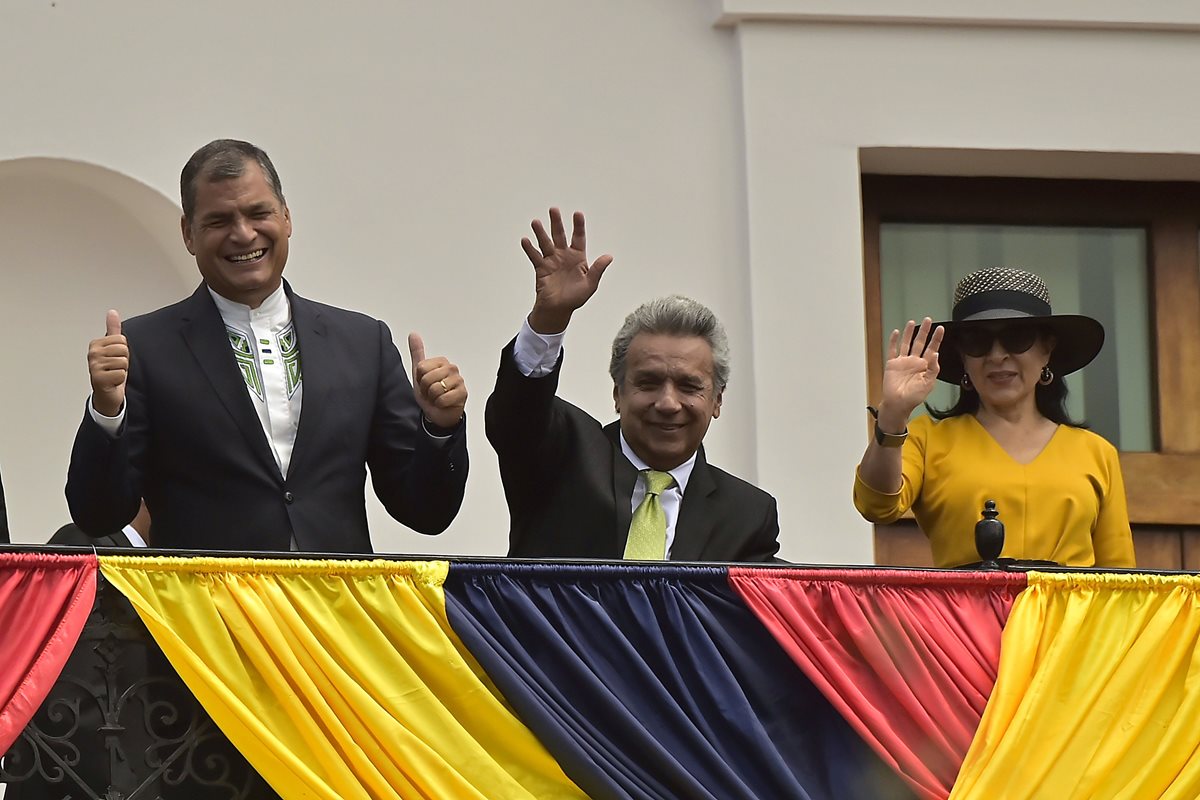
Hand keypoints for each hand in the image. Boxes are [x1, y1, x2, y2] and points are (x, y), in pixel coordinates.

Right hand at [88, 310, 127, 416]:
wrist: (107, 394)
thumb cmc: (111, 370)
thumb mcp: (113, 348)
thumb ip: (113, 329)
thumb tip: (112, 312)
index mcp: (95, 344)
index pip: (122, 340)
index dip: (123, 351)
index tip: (115, 358)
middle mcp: (92, 354)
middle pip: (123, 350)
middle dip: (124, 361)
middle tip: (115, 368)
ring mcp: (93, 366)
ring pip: (123, 362)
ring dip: (122, 371)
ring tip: (114, 374)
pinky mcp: (97, 379)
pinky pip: (121, 374)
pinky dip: (120, 380)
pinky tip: (112, 382)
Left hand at [408, 332, 465, 429]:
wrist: (439, 413)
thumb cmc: (431, 394)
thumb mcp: (419, 373)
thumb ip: (417, 353)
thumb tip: (413, 334)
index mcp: (442, 362)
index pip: (421, 368)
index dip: (420, 380)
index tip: (425, 384)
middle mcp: (452, 368)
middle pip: (427, 378)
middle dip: (426, 390)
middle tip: (431, 392)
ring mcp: (459, 380)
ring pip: (435, 389)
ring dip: (433, 398)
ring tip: (437, 398)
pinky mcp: (463, 393)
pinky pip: (443, 399)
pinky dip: (440, 404)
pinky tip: (444, 403)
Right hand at [522, 207, 612, 333]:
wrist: (558, 310)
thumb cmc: (575, 298)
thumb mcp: (590, 284)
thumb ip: (598, 269)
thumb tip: (609, 256)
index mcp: (578, 258)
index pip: (578, 238)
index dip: (578, 226)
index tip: (577, 214)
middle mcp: (564, 256)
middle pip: (560, 236)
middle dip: (557, 223)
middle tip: (553, 210)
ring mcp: (551, 261)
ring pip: (545, 243)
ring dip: (540, 233)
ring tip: (536, 222)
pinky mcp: (541, 268)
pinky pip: (535, 256)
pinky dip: (530, 249)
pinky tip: (525, 240)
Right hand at [879, 317, 942, 429]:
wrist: (898, 404)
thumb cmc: (913, 397)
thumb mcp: (929, 384)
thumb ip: (933, 369)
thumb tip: (936, 354)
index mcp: (925, 366)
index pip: (932, 349)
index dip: (936, 339)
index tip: (940, 329)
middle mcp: (914, 362)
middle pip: (920, 343)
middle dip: (924, 331)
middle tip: (928, 320)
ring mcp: (903, 362)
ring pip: (907, 343)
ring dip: (909, 333)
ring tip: (912, 323)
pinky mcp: (892, 364)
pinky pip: (893, 350)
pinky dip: (894, 341)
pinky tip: (896, 333)